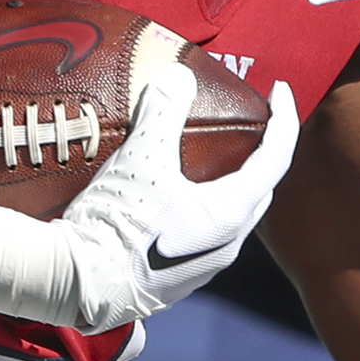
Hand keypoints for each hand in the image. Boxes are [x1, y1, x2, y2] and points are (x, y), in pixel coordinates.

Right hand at [0, 64, 300, 332]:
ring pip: (232, 215)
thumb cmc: (115, 225)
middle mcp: (228, 244)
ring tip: (211, 157)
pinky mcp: (179, 279)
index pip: (277, 158)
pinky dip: (203, 206)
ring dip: (230, 184)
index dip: (285, 120)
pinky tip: (176, 195)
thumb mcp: (140, 159)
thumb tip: (179, 75)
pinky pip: (205, 234)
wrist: (74, 285)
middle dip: (261, 154)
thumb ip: (163, 111)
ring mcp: (205, 266)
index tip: (281, 91)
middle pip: (259, 189)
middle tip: (249, 124)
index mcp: (230, 213)